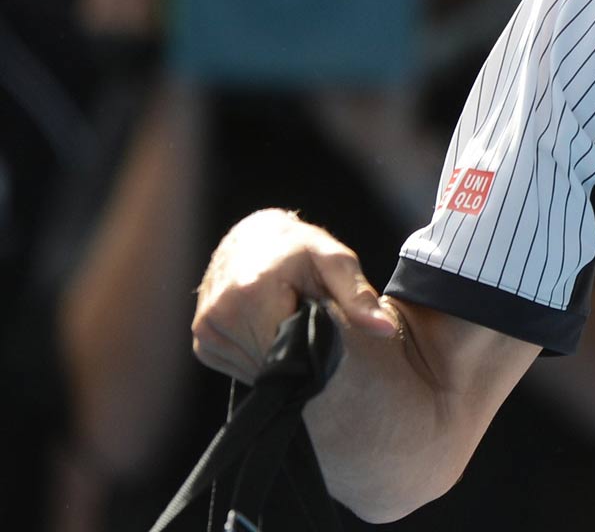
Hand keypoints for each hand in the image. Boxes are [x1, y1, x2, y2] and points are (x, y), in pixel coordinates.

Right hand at [192, 209, 397, 382]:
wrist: (254, 236)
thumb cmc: (300, 249)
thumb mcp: (336, 262)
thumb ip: (359, 297)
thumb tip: (385, 330)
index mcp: (252, 292)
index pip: (289, 351)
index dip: (313, 346)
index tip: (321, 326)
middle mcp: (220, 312)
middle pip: (271, 361)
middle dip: (295, 349)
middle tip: (304, 318)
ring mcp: (205, 327)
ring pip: (254, 366)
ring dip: (276, 352)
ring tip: (285, 317)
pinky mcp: (201, 338)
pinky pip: (237, 362)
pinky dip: (257, 352)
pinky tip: (266, 325)